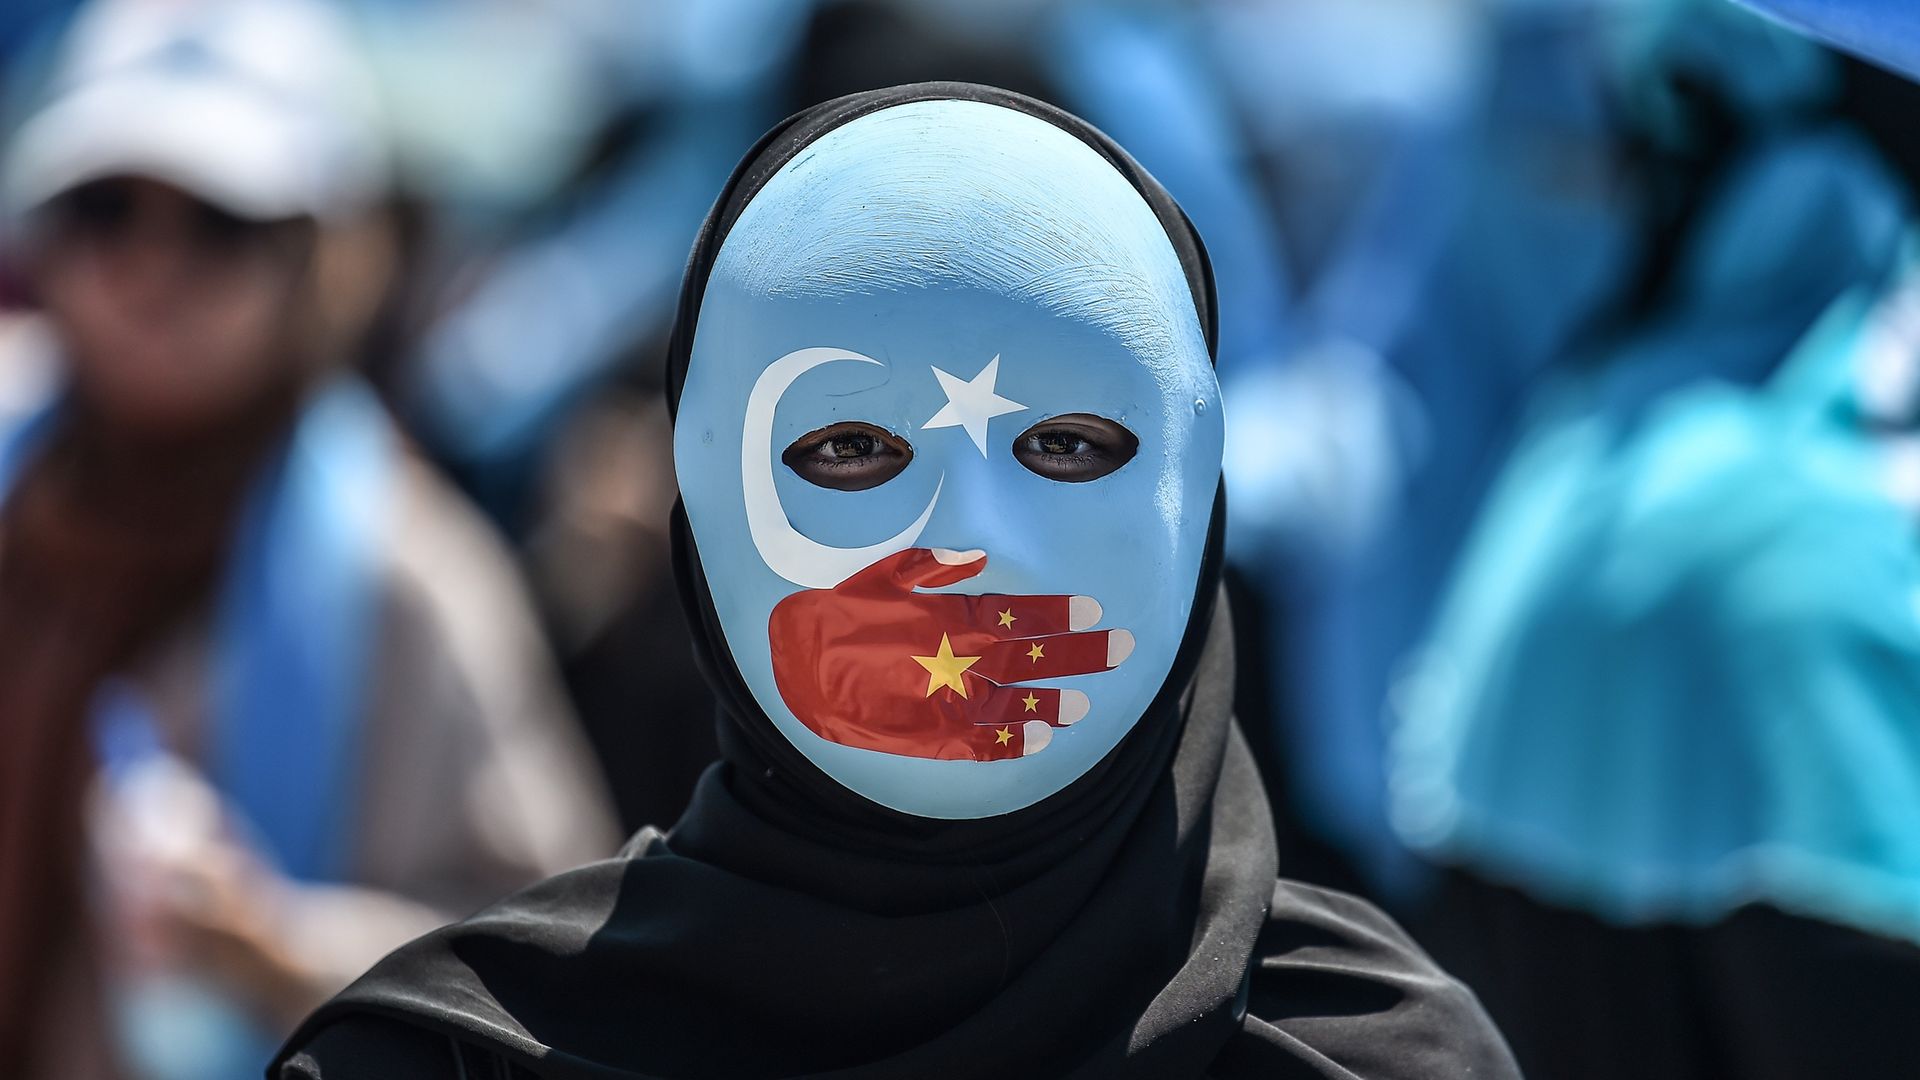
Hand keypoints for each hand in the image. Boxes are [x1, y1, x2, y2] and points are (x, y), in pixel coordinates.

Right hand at [768, 547, 1133, 760]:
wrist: (797, 667)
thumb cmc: (842, 613)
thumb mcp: (885, 573)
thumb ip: (935, 565)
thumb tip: (977, 556)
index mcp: (951, 619)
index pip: (1020, 615)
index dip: (1059, 614)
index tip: (1094, 610)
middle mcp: (958, 661)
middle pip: (1034, 659)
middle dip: (1082, 654)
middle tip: (1124, 648)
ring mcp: (948, 702)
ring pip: (1016, 704)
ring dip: (1054, 703)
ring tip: (1086, 705)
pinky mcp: (931, 736)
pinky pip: (982, 744)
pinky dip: (1014, 743)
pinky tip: (1043, 741)